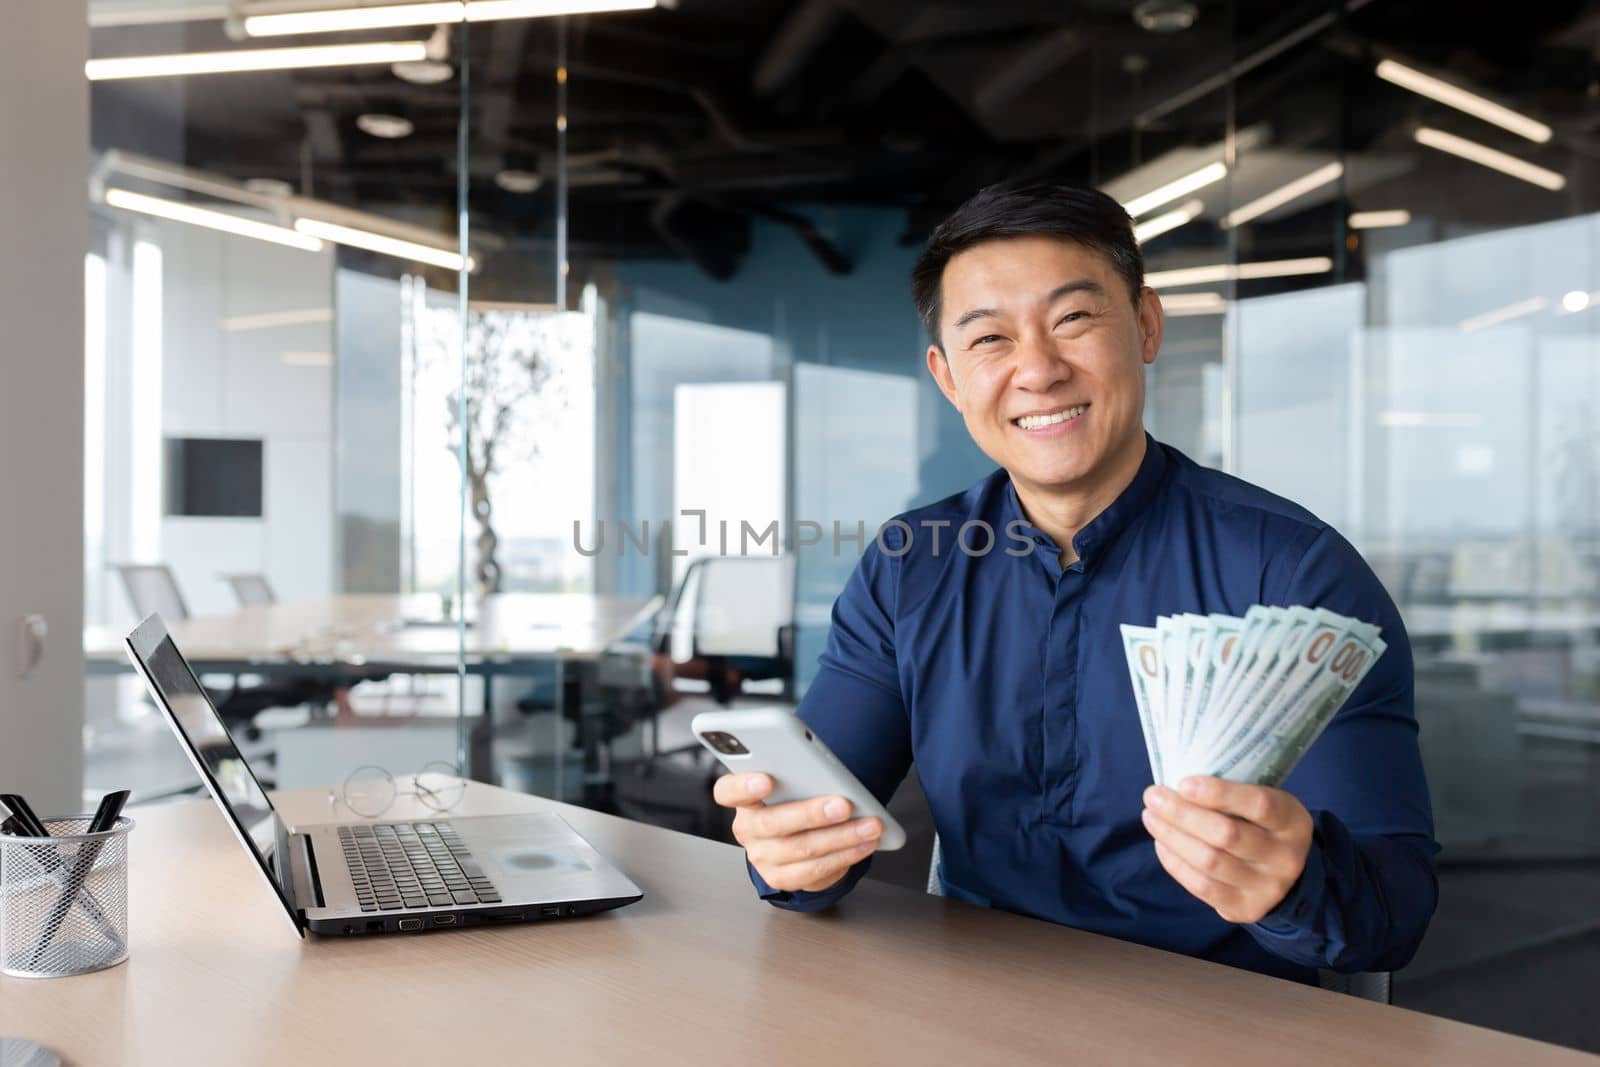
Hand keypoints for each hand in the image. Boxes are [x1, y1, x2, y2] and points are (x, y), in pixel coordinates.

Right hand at [713, 773, 882, 892]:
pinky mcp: (782, 878)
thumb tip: (828, 774)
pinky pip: (815, 870)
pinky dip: (845, 855)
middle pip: (772, 824)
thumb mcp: (790, 783)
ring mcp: (762, 857)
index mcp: (743, 799)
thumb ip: (797, 775)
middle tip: (843, 805)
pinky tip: (865, 843)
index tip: (766, 779)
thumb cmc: (793, 800)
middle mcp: (747, 829)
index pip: (728, 791)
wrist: (791, 841)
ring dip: (842, 837)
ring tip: (870, 825)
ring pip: (801, 849)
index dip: (744, 786)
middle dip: (812, 814)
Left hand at [1141, 776, 1313, 924]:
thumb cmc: (1263, 826)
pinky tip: (1162, 844)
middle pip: (1226, 835)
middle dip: (1182, 814)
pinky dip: (1176, 863)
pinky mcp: (1246, 909)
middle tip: (1152, 796)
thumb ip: (1234, 794)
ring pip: (1209, 861)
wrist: (1288, 877)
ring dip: (1172, 836)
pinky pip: (1203, 886)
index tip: (1183, 783)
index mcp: (1293, 821)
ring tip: (1150, 817)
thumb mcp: (1265, 803)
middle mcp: (1285, 857)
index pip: (1259, 805)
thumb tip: (1177, 783)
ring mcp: (1267, 887)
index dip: (1219, 793)